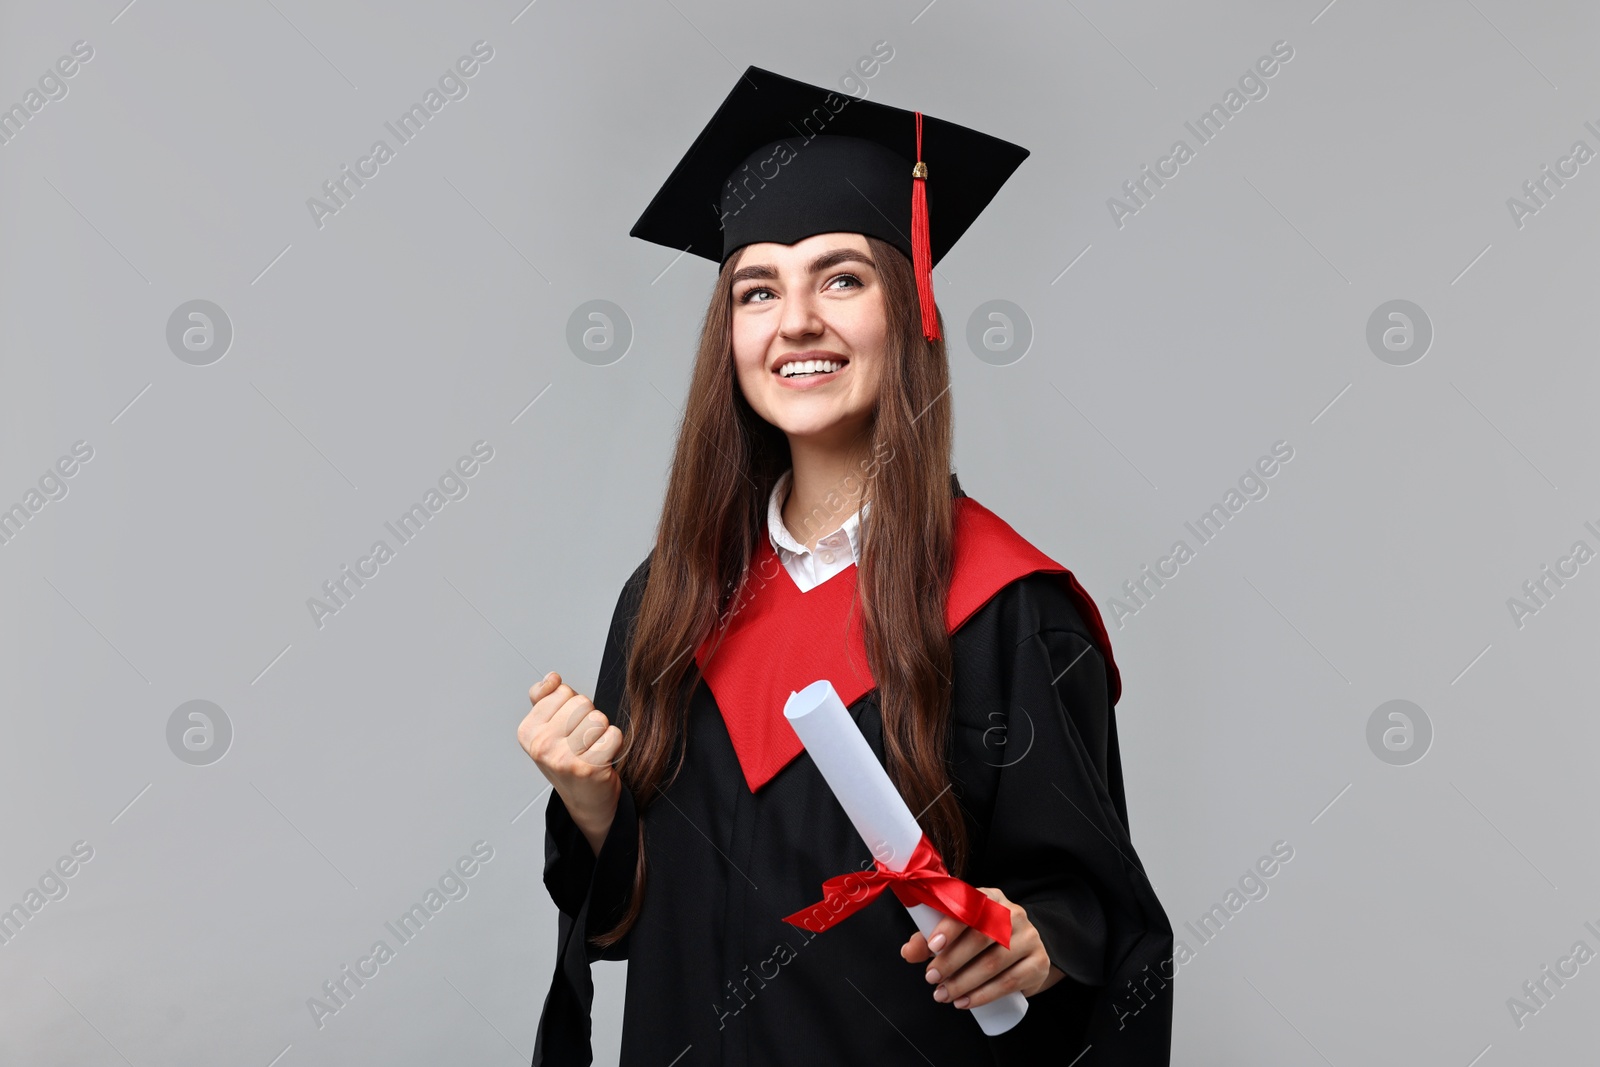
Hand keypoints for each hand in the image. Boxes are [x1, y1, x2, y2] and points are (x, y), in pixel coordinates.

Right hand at [517, 672, 623, 855]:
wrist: (585, 800)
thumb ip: (544, 698)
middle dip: (587, 717)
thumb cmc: (567, 761)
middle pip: (582, 702)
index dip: (571, 706)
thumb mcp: (547, 729)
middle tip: (581, 740)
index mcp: (528, 732)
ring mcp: (564, 759)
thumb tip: (551, 678)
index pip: (562, 691)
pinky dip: (614, 743)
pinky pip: (614, 734)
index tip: (566, 728)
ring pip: (598, 718)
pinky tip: (602, 757)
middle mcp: (542, 746)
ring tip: (592, 748)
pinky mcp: (589, 769)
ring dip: (601, 731)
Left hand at [899, 886, 1065, 1009]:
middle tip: (931, 978)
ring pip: (993, 962)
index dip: (949, 926)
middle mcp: (1012, 913)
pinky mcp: (1038, 963)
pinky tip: (965, 1002)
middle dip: (951, 960)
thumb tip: (909, 952)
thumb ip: (928, 939)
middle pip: (980, 936)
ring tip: (943, 994)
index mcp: (989, 897)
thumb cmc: (982, 938)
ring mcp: (1029, 937)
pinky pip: (1010, 981)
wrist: (1024, 951)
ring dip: (964, 982)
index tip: (932, 947)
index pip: (969, 905)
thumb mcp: (956, 932)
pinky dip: (984, 995)